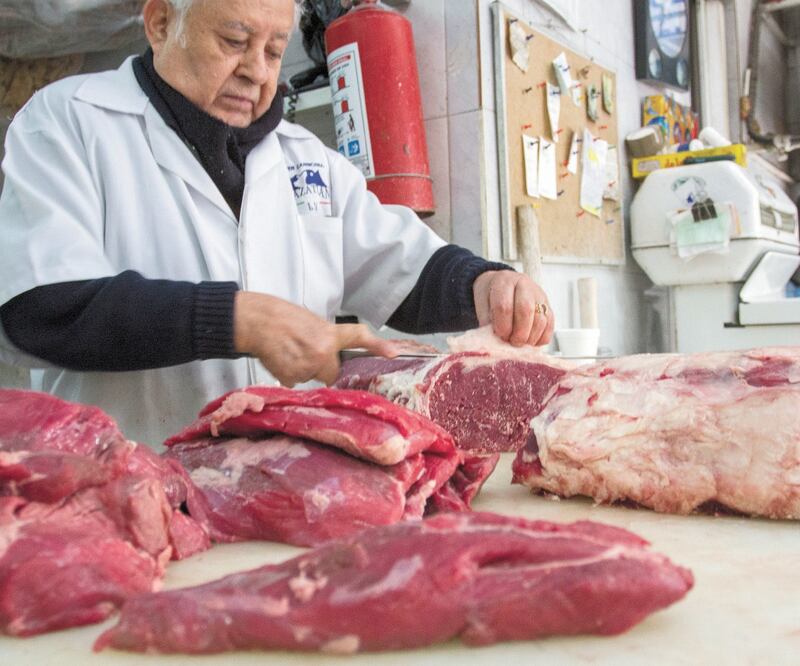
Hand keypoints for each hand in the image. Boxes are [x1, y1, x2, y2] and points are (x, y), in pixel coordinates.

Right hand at [233, 292, 397, 386]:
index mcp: (329, 333)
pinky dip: (289, 374)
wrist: (255, 321)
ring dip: (303, 370)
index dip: (378, 346)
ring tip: (289, 351)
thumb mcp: (311, 322)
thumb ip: (326, 339)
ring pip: (312, 378)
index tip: (394, 353)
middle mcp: (323, 351)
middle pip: (331, 372)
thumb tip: (332, 354)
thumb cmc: (280, 317)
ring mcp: (308, 366)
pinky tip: (281, 359)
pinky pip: (296, 382)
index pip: (359, 337)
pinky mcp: (292, 377)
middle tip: (304, 351)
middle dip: (322, 367)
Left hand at [472, 271, 553, 346]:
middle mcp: (524, 285)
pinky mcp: (548, 305)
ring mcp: (539, 294)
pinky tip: (531, 343)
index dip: (502, 325)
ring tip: (520, 344)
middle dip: (519, 332)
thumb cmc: (492, 294)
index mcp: (504, 282)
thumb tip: (493, 340)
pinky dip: (541, 338)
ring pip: (540, 319)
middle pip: (526, 310)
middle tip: (512, 343)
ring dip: (531, 337)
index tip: (500, 335)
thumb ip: (486, 319)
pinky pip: (550, 324)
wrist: (504, 283)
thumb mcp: (481, 302)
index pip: (504, 306)